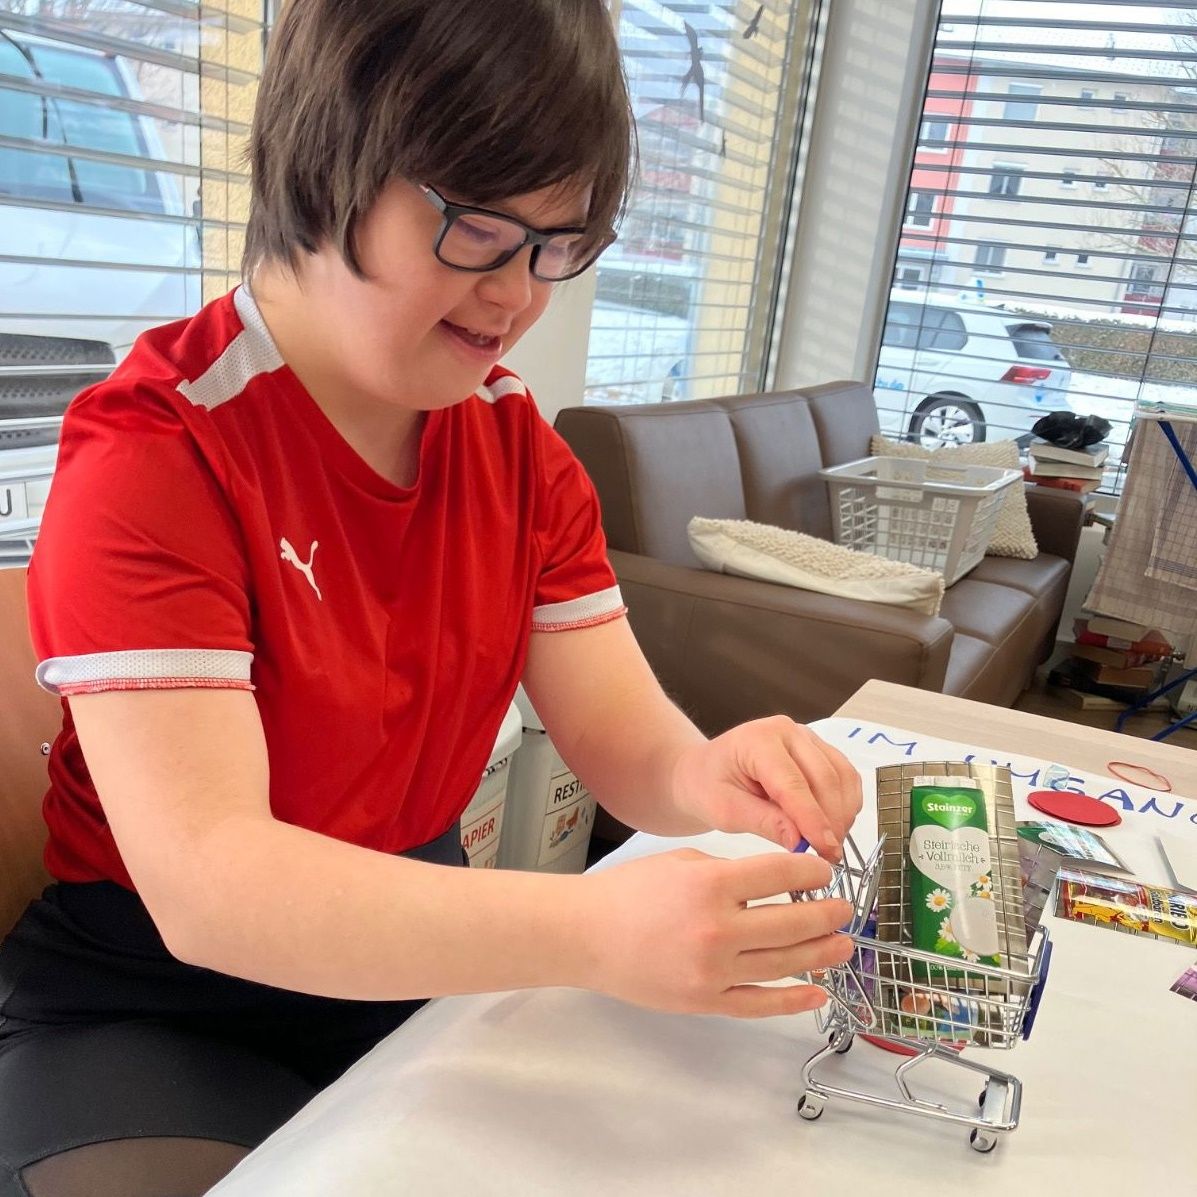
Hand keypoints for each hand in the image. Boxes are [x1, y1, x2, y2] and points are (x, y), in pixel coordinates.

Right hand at [579, 848, 853, 1017]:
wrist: (586, 935)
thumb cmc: (629, 893)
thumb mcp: (682, 861)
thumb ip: (729, 872)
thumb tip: (773, 883)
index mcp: (710, 885)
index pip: (780, 875)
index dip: (811, 873)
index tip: (824, 873)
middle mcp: (717, 929)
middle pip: (792, 922)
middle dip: (826, 914)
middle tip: (843, 910)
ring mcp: (713, 970)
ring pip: (784, 963)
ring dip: (821, 953)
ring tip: (842, 945)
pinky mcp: (706, 1001)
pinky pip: (760, 1003)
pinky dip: (794, 1000)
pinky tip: (817, 991)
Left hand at [670, 717, 862, 858]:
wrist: (704, 772)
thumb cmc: (707, 786)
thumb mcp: (725, 811)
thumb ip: (763, 822)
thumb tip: (800, 841)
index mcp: (757, 740)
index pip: (794, 784)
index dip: (813, 820)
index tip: (825, 850)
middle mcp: (786, 731)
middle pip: (825, 778)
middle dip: (832, 821)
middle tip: (829, 856)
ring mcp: (805, 737)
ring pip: (841, 776)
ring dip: (842, 813)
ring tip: (830, 844)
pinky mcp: (817, 749)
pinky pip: (844, 776)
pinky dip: (845, 803)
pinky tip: (833, 826)